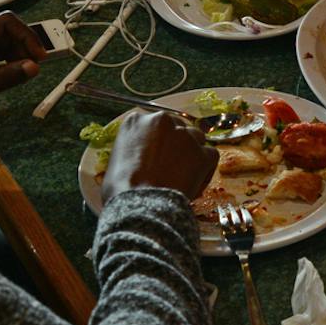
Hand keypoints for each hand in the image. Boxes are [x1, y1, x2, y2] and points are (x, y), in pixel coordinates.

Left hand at [0, 11, 45, 128]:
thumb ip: (4, 79)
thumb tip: (35, 67)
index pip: (4, 23)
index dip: (25, 35)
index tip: (39, 56)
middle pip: (7, 32)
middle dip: (25, 45)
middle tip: (36, 67)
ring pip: (6, 44)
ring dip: (21, 54)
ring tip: (28, 72)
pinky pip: (1, 57)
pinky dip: (14, 63)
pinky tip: (18, 74)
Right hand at [103, 110, 217, 199]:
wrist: (142, 204)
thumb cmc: (123, 189)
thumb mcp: (116, 162)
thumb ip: (131, 151)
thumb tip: (138, 159)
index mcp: (136, 121)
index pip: (153, 124)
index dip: (157, 140)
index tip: (158, 153)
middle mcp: (162, 121)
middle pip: (177, 127)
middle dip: (177, 144)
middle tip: (172, 165)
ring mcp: (184, 135)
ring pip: (195, 139)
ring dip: (192, 154)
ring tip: (183, 176)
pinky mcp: (202, 152)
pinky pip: (210, 155)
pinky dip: (206, 169)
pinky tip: (194, 183)